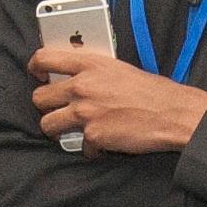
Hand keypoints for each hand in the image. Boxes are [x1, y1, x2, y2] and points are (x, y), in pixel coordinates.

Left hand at [30, 44, 206, 153]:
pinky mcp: (93, 136)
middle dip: (46, 106)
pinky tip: (105, 142)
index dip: (35, 68)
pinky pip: (80, 146)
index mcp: (89, 65)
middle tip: (58, 110)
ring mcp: (85, 112)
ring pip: (47, 125)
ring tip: (72, 130)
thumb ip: (94, 72)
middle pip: (39, 98)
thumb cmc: (151, 92)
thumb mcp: (119, 69)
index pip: (45, 59)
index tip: (37, 75)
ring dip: (58, 130)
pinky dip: (92, 148)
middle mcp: (82, 86)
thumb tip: (77, 79)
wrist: (171, 113)